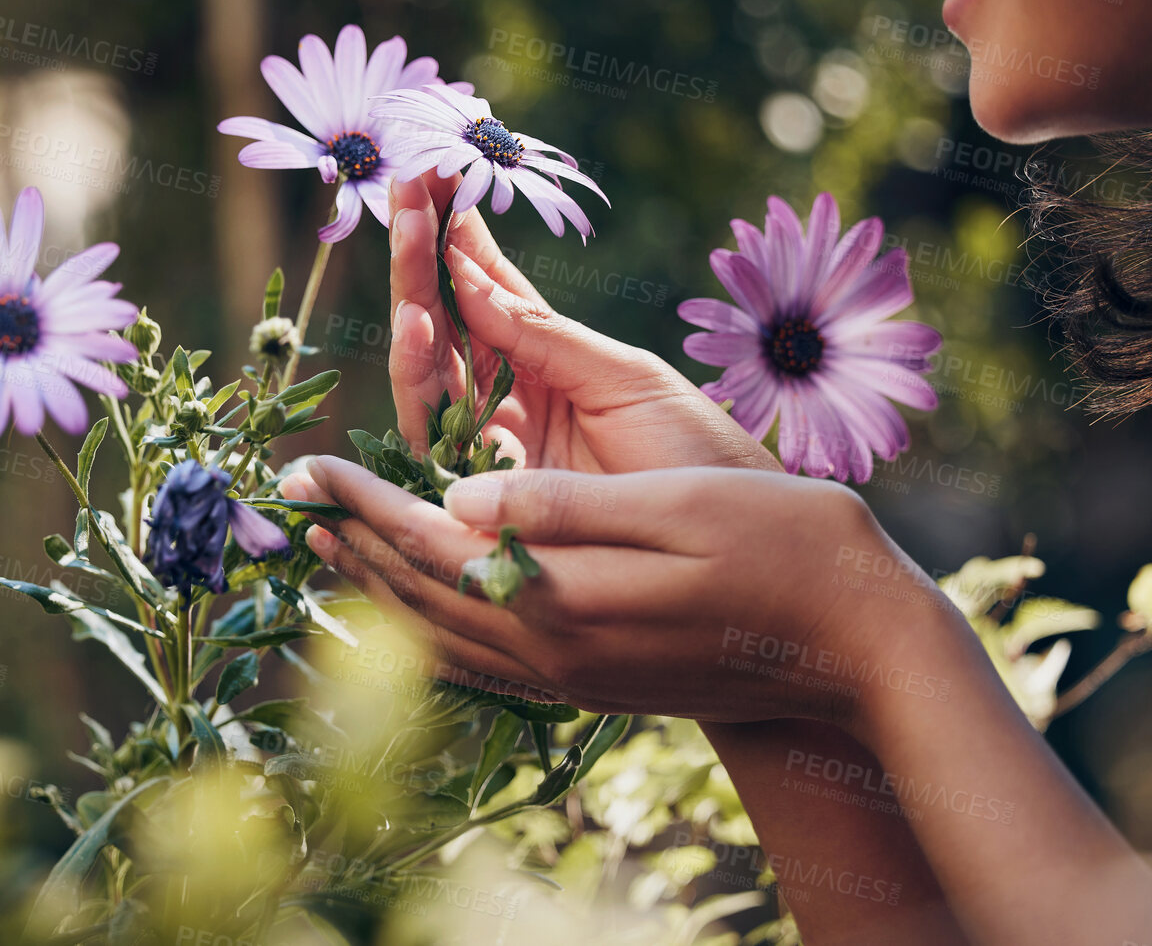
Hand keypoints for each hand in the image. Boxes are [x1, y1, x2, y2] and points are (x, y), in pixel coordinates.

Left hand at [281, 456, 956, 726]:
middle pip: (419, 596)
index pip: (432, 544)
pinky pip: (479, 665)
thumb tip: (455, 497)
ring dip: (378, 590)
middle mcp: (552, 649)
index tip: (308, 465)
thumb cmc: (782, 547)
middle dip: (351, 544)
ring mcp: (570, 677)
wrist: (856, 646)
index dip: (365, 501)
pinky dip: (427, 630)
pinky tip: (419, 608)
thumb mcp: (675, 506)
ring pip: (441, 637)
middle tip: (295, 500)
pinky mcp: (589, 687)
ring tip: (336, 549)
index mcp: (566, 596)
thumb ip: (558, 505)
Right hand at [385, 174, 772, 473]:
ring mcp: (491, 453)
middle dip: (420, 258)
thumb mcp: (626, 378)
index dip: (455, 234)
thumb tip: (466, 269)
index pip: (485, 292)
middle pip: (443, 327)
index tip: (432, 170)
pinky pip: (433, 436)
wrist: (736, 556)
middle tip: (405, 186)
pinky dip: (420, 378)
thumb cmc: (698, 458)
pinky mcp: (481, 502)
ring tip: (411, 237)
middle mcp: (508, 407)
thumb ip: (542, 334)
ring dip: (414, 304)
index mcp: (548, 367)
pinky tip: (419, 322)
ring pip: (428, 375)